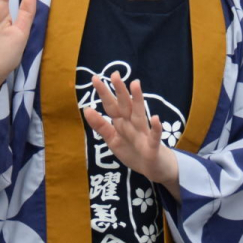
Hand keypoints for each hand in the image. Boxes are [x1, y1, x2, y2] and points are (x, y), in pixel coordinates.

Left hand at [82, 73, 178, 196]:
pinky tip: (155, 118)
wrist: (153, 168)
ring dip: (137, 100)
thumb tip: (86, 109)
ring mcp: (143, 133)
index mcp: (122, 122)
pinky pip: (154, 136)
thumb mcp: (113, 139)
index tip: (95, 78)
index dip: (104, 93)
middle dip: (120, 91)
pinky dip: (155, 128)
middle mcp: (132, 124)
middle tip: (115, 75)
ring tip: (135, 84)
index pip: (111, 106)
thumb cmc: (133, 150)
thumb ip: (101, 125)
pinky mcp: (153, 146)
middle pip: (125, 105)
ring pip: (139, 115)